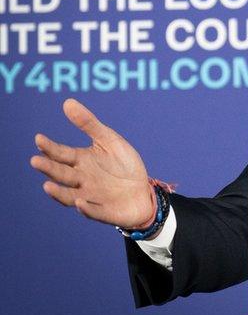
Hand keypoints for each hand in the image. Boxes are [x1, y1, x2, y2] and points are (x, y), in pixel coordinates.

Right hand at [30, 98, 155, 228]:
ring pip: (69, 196)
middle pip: (62, 174)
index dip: (50, 147)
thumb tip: (67, 102)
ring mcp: (91, 197)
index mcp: (81, 161)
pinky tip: (79, 203)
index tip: (39, 138)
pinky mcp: (104, 212)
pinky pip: (94, 212)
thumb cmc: (123, 165)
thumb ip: (89, 124)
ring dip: (58, 192)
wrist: (144, 190)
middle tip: (35, 161)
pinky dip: (86, 209)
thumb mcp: (109, 140)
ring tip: (47, 186)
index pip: (61, 153)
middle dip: (49, 168)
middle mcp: (81, 180)